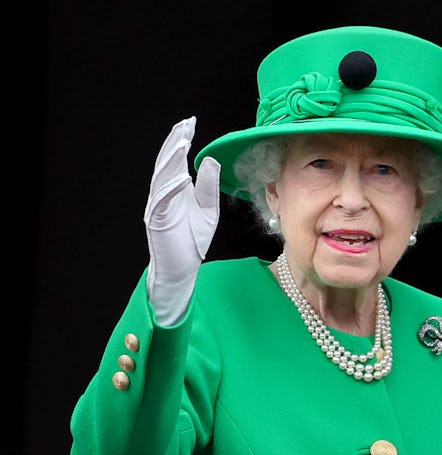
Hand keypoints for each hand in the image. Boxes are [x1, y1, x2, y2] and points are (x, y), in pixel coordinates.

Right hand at [144, 117, 219, 324]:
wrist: (183, 268)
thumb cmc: (193, 240)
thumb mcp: (208, 209)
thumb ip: (208, 186)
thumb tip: (208, 160)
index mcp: (176, 189)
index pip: (176, 160)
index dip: (181, 140)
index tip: (191, 123)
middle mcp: (164, 194)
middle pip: (166, 163)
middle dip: (174, 142)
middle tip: (184, 124)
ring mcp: (158, 206)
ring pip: (161, 178)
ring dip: (170, 160)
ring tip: (181, 142)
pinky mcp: (157, 221)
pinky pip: (162, 201)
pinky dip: (170, 188)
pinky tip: (180, 176)